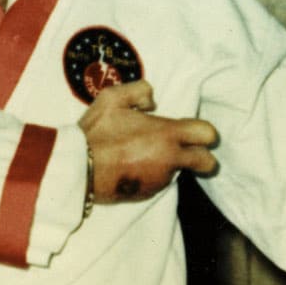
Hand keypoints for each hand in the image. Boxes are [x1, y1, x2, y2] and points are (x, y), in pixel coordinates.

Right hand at [79, 80, 218, 202]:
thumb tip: (152, 101)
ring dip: (170, 165)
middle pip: (206, 163)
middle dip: (204, 159)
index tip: (199, 135)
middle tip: (193, 154)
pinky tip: (133, 167)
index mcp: (167, 134)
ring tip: (145, 156)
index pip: (206, 134)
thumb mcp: (112, 98)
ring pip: (178, 172)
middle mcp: (169, 159)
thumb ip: (139, 91)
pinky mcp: (147, 193)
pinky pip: (158, 183)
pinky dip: (152, 176)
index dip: (206, 134)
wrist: (79, 169)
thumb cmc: (96, 132)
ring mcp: (160, 179)